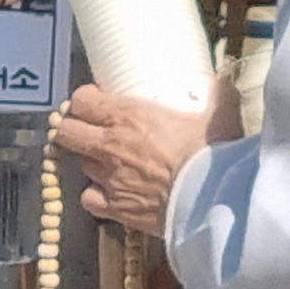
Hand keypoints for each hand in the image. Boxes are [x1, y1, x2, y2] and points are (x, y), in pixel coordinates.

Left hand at [56, 77, 212, 234]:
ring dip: (92, 162)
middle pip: (66, 132)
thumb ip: (218, 95)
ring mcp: (107, 178)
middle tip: (91, 130)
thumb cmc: (212, 152)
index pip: (81, 101)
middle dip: (73, 128)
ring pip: (80, 165)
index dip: (85, 100)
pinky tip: (110, 193)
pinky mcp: (113, 208)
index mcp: (127, 115)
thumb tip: (223, 81)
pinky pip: (89, 199)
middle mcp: (109, 144)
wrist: (210, 199)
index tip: (97, 102)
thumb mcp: (219, 115)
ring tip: (110, 162)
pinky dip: (95, 195)